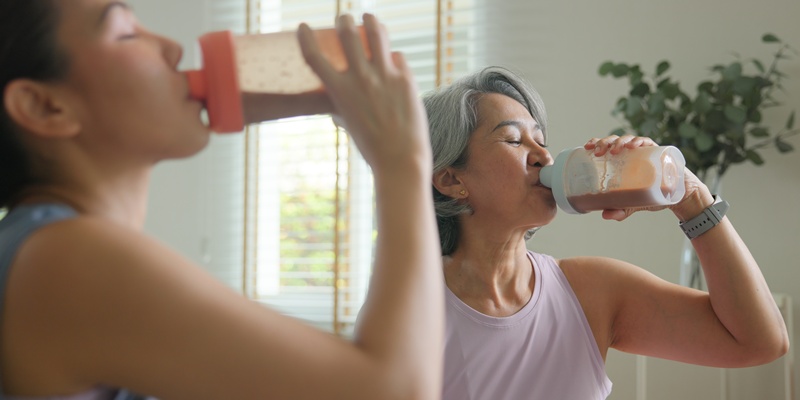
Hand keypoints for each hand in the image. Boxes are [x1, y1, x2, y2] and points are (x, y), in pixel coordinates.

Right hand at [297, 14, 431, 175]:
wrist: (401, 160)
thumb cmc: (371, 147)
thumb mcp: (349, 123)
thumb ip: (343, 105)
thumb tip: (338, 101)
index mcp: (340, 91)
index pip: (314, 56)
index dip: (304, 37)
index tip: (302, 27)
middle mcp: (361, 78)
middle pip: (347, 34)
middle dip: (343, 21)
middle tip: (343, 18)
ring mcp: (385, 75)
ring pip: (377, 33)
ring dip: (371, 21)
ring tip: (369, 17)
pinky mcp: (406, 78)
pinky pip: (398, 57)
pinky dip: (393, 58)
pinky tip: (393, 62)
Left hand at [584, 135, 710, 220]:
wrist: (680, 196)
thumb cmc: (654, 195)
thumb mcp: (634, 204)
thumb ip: (621, 210)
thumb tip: (605, 215)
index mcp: (623, 161)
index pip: (607, 147)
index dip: (596, 143)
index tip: (586, 148)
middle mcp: (632, 153)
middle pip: (615, 141)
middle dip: (604, 142)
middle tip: (598, 152)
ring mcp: (645, 150)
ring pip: (629, 139)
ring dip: (620, 141)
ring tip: (614, 150)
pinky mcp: (659, 151)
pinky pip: (647, 142)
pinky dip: (639, 142)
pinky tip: (634, 146)